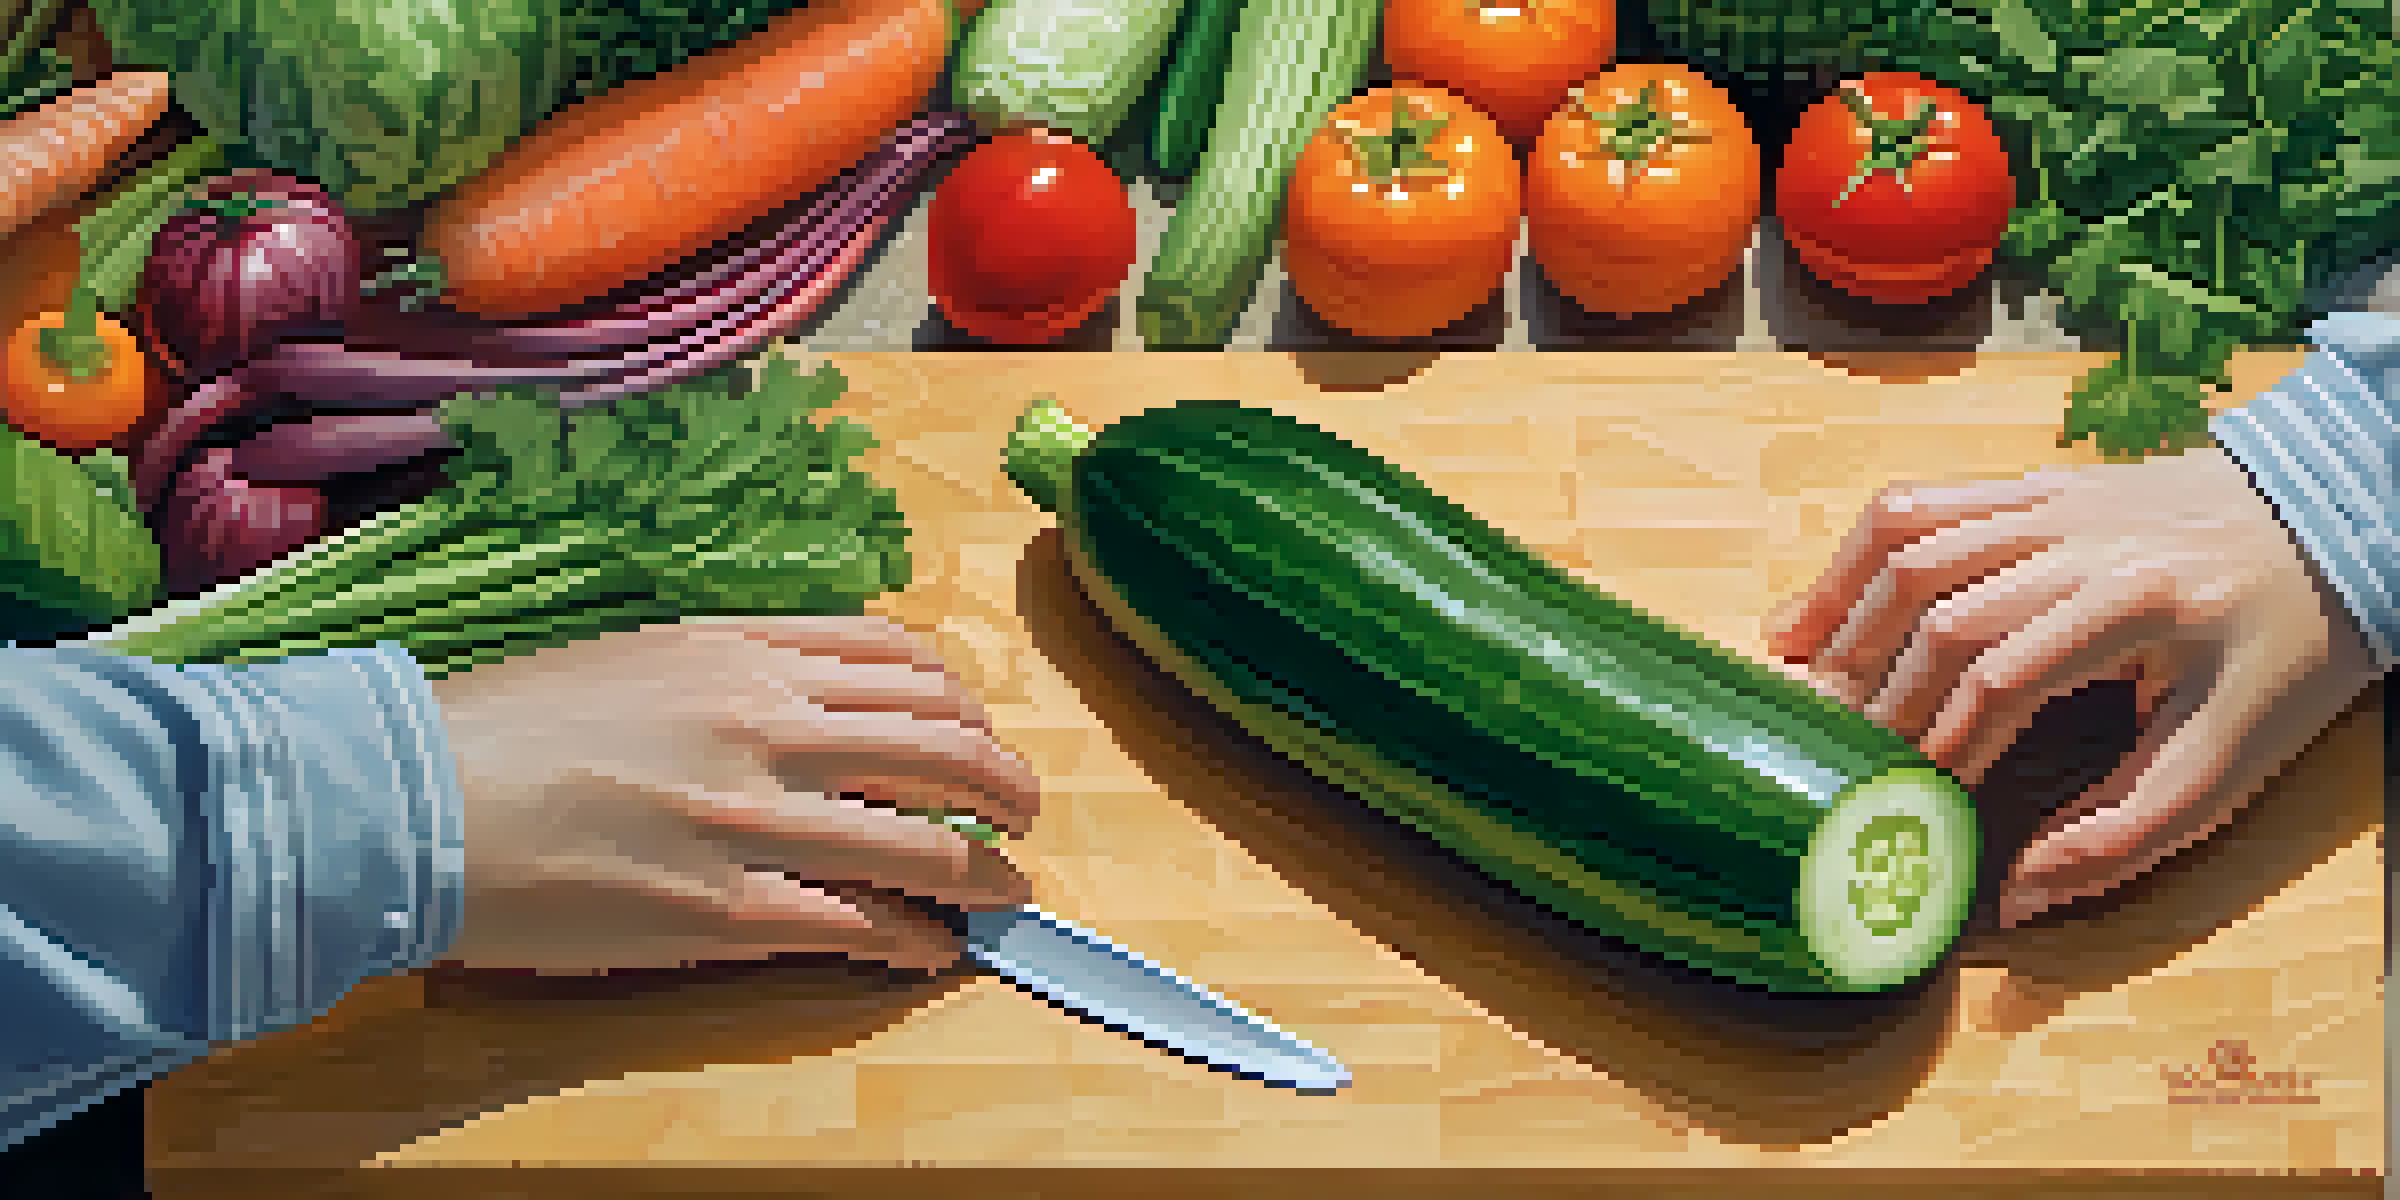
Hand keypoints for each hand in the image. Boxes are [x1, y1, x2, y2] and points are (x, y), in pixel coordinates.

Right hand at [426, 617, 1040, 973]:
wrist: (419, 795)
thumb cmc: (512, 727)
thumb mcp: (638, 659)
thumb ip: (734, 670)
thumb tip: (807, 698)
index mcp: (746, 652)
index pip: (905, 664)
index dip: (962, 704)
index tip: (975, 733)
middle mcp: (770, 722)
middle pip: (943, 744)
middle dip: (1006, 782)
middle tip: (1025, 811)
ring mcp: (756, 816)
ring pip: (924, 839)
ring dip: (985, 871)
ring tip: (1006, 891)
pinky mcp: (729, 906)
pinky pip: (863, 922)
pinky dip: (917, 938)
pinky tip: (930, 950)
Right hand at [1767, 447, 2383, 927]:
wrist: (2336, 526)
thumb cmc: (2288, 649)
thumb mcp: (2228, 764)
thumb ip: (2122, 836)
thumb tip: (2016, 899)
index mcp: (2137, 601)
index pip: (2001, 675)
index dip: (1945, 742)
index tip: (1916, 796)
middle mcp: (2082, 536)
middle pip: (1941, 610)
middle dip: (1879, 692)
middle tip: (1838, 756)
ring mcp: (2050, 499)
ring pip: (1913, 549)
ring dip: (1847, 622)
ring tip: (1805, 689)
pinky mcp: (2032, 485)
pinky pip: (1921, 505)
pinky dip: (1853, 559)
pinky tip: (1814, 614)